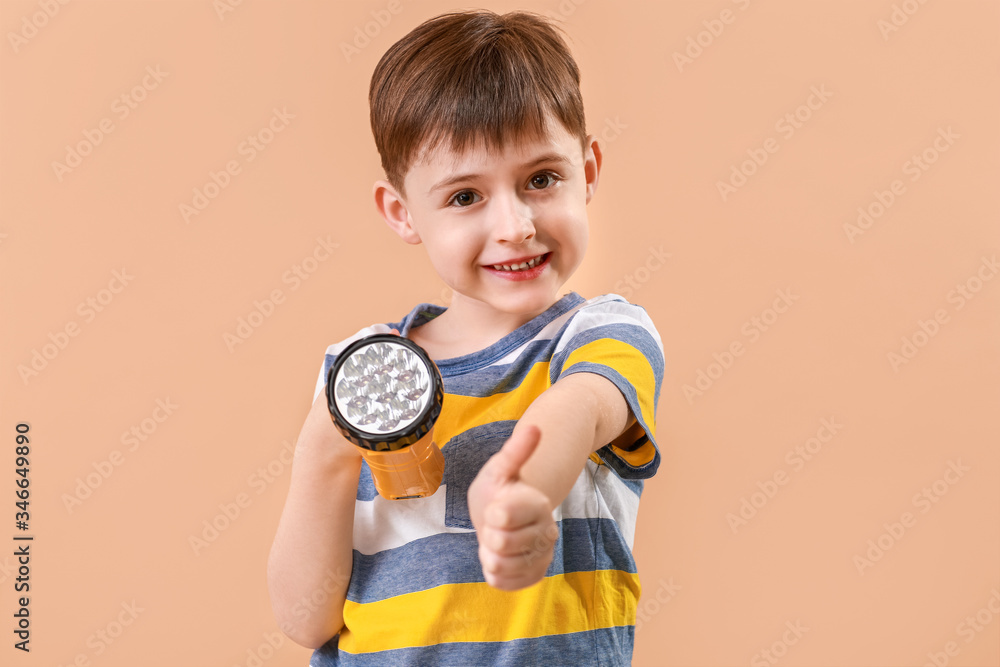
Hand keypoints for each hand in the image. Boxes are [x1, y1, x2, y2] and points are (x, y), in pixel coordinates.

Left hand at [467, 424, 558, 590]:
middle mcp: (546, 532)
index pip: (505, 515)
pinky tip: (498, 557)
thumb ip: (516, 451)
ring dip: (489, 554)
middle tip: (494, 525)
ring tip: (495, 540)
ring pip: (501, 566)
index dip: (493, 513)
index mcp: (538, 504)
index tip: (495, 507)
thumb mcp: (501, 468)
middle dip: (489, 534)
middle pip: (501, 543)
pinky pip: (503, 583)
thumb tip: (534, 427)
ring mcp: (541, 555)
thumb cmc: (501, 489)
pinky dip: (494, 572)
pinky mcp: (532, 575)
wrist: (505, 515)